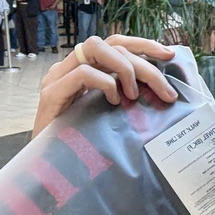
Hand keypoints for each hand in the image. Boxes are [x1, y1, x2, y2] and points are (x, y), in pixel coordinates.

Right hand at [32, 35, 176, 137]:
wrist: (47, 172)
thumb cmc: (81, 145)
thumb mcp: (108, 114)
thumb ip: (123, 94)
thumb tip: (159, 86)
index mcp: (81, 68)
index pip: (113, 42)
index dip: (142, 44)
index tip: (168, 54)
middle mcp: (67, 68)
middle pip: (109, 43)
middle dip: (142, 62)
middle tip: (164, 89)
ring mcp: (56, 78)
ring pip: (95, 48)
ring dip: (124, 67)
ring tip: (134, 94)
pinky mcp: (51, 95)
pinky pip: (83, 74)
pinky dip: (105, 83)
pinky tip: (114, 101)